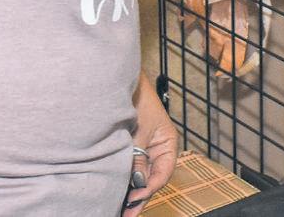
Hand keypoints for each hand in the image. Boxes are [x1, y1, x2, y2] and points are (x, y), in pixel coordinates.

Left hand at [124, 75, 177, 211]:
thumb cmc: (137, 100)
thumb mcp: (139, 131)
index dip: (149, 189)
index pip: (162, 174)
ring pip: (139, 175)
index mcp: (167, 144)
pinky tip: (115, 191)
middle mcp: (157, 149)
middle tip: (126, 213)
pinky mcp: (129, 147)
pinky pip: (129, 167)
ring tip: (119, 207)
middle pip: (150, 178)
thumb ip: (137, 158)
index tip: (134, 200)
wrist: (119, 80)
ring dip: (130, 189)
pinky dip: (123, 178)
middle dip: (139, 196)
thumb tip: (136, 183)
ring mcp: (143, 148)